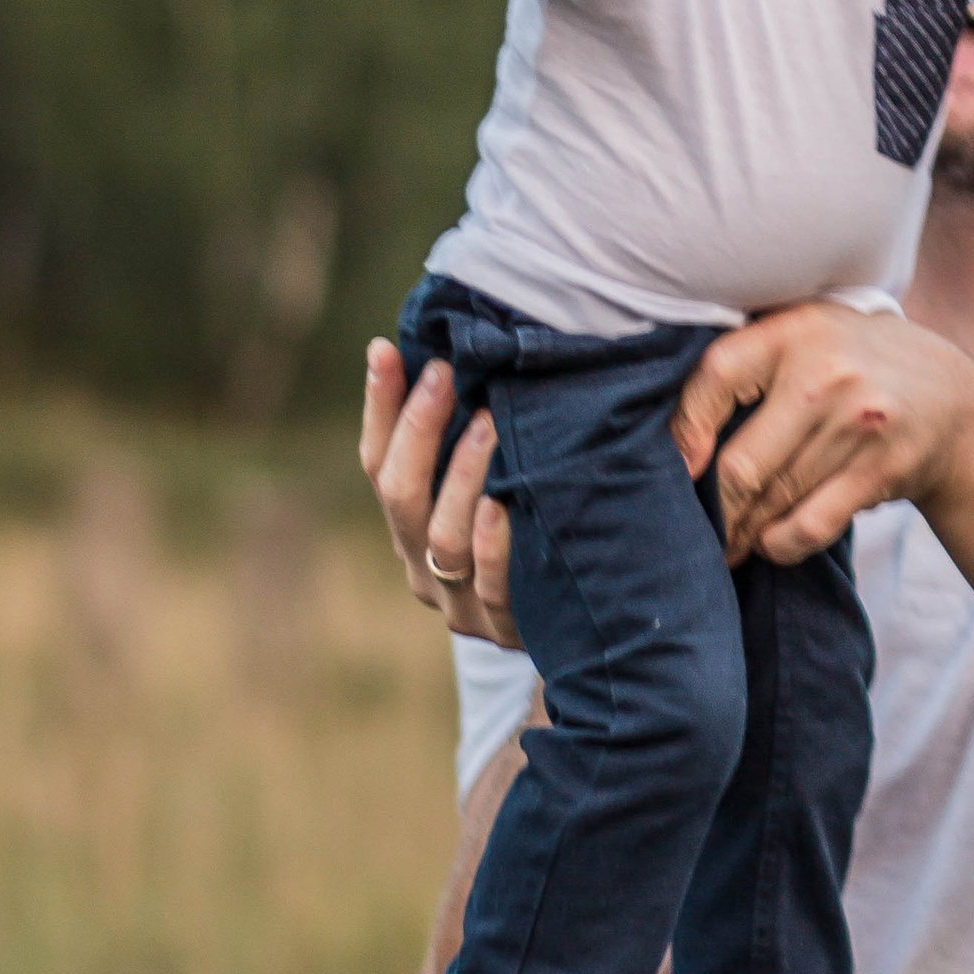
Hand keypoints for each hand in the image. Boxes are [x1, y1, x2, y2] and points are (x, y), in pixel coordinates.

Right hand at [359, 340, 519, 643]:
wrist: (595, 628)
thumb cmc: (549, 527)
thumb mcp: (511, 476)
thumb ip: (487, 424)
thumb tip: (479, 345)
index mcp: (411, 524)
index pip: (378, 461)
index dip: (378, 406)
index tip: (386, 348)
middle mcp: (424, 564)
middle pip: (399, 495)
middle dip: (418, 428)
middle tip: (444, 372)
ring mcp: (462, 603)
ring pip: (441, 538)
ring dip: (460, 475)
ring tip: (489, 422)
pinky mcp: (509, 628)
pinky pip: (492, 587)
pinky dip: (492, 547)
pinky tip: (500, 507)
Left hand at [670, 304, 973, 564]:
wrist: (955, 400)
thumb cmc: (856, 368)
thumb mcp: (809, 336)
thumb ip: (751, 360)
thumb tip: (677, 437)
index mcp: (795, 330)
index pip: (716, 375)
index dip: (685, 428)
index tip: (678, 467)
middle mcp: (827, 372)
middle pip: (742, 464)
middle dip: (713, 510)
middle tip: (696, 530)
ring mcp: (859, 422)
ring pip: (774, 500)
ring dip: (743, 533)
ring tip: (727, 543)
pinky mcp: (882, 469)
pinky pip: (811, 525)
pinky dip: (781, 544)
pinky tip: (771, 543)